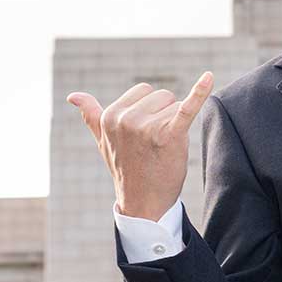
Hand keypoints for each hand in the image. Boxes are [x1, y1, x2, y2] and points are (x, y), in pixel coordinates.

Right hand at [67, 73, 212, 218]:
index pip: (143, 91)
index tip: (143, 134)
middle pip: (162, 96)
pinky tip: (209, 77)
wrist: (144, 203)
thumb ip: (91, 116)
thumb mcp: (103, 142)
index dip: (150, 111)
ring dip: (176, 124)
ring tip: (165, 147)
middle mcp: (125, 118)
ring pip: (176, 105)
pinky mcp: (169, 135)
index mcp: (110, 116)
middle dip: (164, 115)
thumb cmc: (126, 169)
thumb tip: (73, 96)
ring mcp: (146, 127)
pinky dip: (200, 92)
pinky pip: (187, 108)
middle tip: (156, 143)